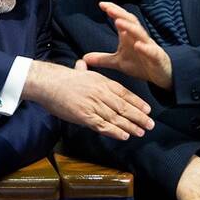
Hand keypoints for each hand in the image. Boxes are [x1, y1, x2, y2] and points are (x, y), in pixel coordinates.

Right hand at [21, 59, 154, 140]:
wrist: (49, 83)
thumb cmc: (61, 79)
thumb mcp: (77, 71)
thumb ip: (84, 69)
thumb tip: (81, 63)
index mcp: (101, 82)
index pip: (124, 93)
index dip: (137, 103)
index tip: (148, 110)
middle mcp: (101, 93)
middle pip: (124, 106)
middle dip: (139, 116)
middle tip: (150, 124)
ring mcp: (94, 105)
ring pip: (116, 117)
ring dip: (130, 126)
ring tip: (141, 132)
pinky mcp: (85, 116)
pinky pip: (103, 125)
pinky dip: (115, 131)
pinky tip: (124, 136)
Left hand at [83, 2, 172, 88]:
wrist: (161, 76)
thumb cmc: (141, 64)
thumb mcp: (118, 62)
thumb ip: (103, 59)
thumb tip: (85, 57)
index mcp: (131, 37)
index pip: (122, 19)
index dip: (114, 11)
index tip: (101, 4)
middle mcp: (140, 38)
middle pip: (131, 22)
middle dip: (120, 14)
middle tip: (109, 8)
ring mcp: (149, 47)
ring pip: (140, 34)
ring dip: (130, 28)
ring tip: (119, 22)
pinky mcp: (157, 58)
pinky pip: (152, 52)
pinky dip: (145, 48)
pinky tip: (138, 45)